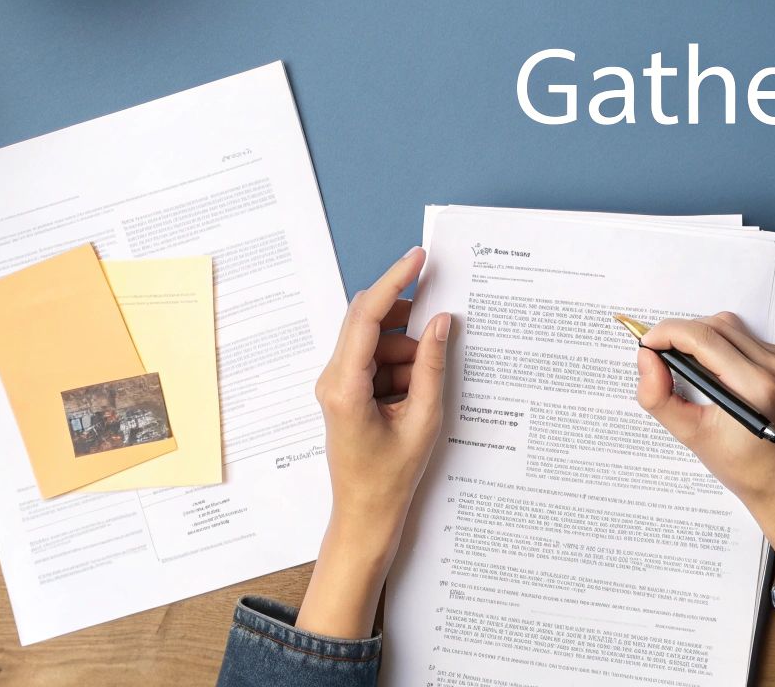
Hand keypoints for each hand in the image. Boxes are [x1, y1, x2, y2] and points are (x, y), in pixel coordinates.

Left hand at [295, 247, 450, 637]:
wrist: (364, 516)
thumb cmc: (390, 479)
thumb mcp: (421, 421)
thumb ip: (431, 366)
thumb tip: (441, 322)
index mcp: (345, 386)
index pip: (368, 316)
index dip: (394, 281)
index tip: (418, 258)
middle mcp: (333, 379)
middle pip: (368, 321)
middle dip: (406, 316)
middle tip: (440, 315)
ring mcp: (336, 384)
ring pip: (375, 341)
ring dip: (406, 350)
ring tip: (426, 387)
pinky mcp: (345, 392)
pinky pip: (375, 360)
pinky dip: (400, 366)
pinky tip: (417, 394)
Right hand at [636, 313, 774, 577]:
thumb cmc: (743, 467)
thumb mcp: (691, 436)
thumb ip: (659, 397)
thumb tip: (646, 358)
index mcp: (753, 387)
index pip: (702, 337)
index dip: (667, 333)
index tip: (646, 344)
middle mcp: (774, 368)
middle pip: (714, 326)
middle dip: (681, 336)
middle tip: (661, 358)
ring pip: (730, 327)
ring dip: (702, 338)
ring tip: (688, 367)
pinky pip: (746, 338)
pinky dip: (723, 346)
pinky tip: (717, 372)